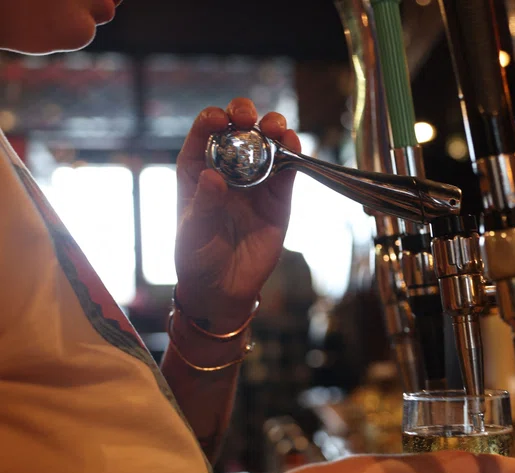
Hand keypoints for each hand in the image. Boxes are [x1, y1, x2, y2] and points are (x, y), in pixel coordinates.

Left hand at [174, 98, 300, 329]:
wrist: (224, 288)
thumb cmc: (197, 257)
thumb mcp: (193, 231)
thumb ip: (203, 204)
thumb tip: (214, 178)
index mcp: (197, 168)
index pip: (205, 133)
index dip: (213, 119)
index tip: (221, 120)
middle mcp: (228, 168)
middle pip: (238, 129)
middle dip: (244, 114)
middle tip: (248, 118)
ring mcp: (255, 180)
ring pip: (266, 142)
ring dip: (273, 128)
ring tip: (276, 128)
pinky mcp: (278, 196)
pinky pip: (288, 169)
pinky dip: (293, 153)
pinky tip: (294, 145)